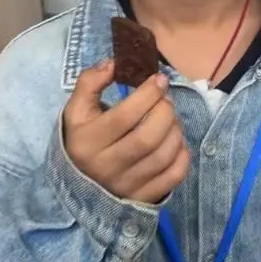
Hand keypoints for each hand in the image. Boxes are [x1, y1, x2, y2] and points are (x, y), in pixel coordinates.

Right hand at [62, 60, 189, 203]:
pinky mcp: (144, 197)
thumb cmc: (84, 139)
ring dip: (176, 130)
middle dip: (165, 111)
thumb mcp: (77, 111)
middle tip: (166, 100)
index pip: (124, 117)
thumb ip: (89, 83)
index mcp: (87, 142)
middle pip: (148, 137)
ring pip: (164, 155)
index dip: (147, 94)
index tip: (159, 79)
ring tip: (170, 119)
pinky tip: (176, 142)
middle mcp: (106, 168)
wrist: (82, 183)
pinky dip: (183, 154)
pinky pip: (175, 175)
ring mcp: (127, 186)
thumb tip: (112, 64)